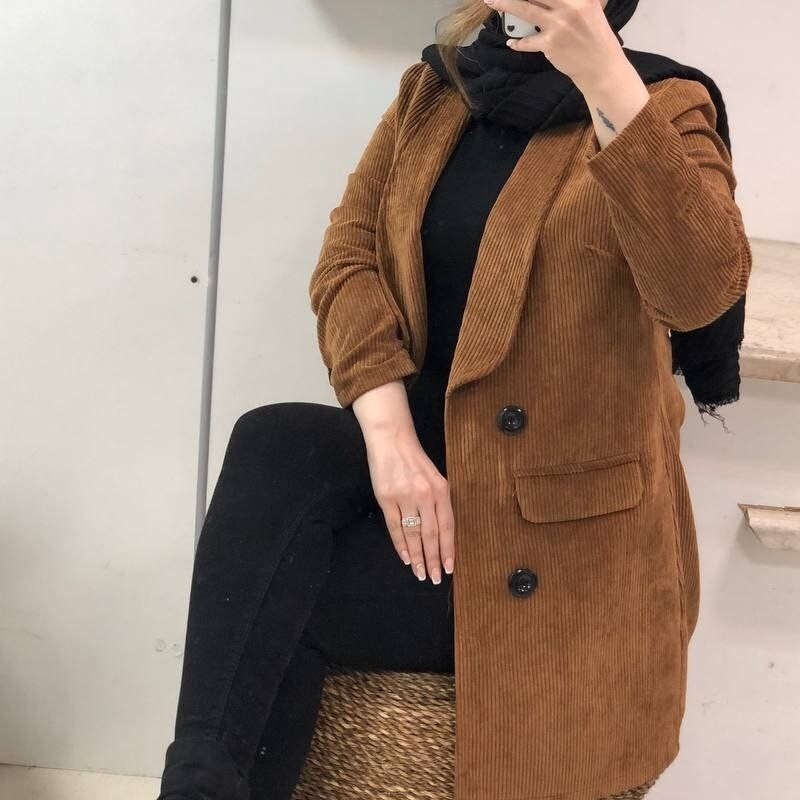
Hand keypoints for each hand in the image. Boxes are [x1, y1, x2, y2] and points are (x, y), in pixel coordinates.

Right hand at [352, 381, 454, 584]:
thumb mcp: (435, 477)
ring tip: (420, 573)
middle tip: (436, 578)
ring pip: (413, 534)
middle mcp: (425, 495)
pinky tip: (405, 557)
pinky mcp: (386, 498)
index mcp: (441, 489)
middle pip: (431, 534)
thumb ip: (439, 501)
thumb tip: (442, 532)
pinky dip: (400, 544)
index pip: (447, 526)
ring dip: (417, 557)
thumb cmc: (415, 460)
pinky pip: (394, 527)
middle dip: (434, 559)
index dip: (448, 549)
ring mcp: (404, 497)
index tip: (450, 567)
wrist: (391, 440)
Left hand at [484, 0, 623, 86]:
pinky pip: (527, 42)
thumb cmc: (596, 37)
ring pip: (525, 10)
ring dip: (505, 4)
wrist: (600, 66)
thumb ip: (574, 0)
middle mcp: (569, 7)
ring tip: (492, 1)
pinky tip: (511, 42)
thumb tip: (553, 1)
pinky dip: (518, 43)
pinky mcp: (550, 45)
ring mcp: (558, 26)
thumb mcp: (591, 8)